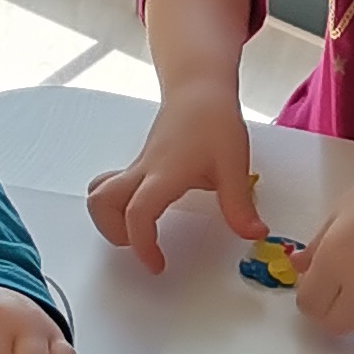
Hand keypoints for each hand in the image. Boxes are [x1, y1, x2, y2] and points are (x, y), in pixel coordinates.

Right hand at [87, 88, 262, 270]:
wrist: (199, 89)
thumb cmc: (214, 119)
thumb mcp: (234, 164)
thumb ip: (239, 204)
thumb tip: (253, 234)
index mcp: (165, 173)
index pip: (138, 214)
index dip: (142, 245)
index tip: (156, 265)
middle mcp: (143, 171)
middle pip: (102, 203)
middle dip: (114, 234)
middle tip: (143, 248)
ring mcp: (137, 167)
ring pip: (100, 193)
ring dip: (110, 219)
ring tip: (139, 233)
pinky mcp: (139, 165)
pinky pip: (113, 187)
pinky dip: (119, 206)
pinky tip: (147, 211)